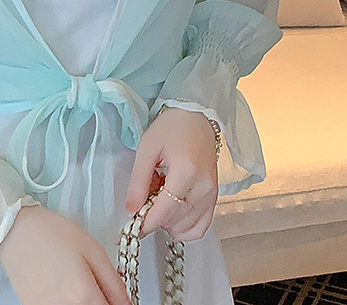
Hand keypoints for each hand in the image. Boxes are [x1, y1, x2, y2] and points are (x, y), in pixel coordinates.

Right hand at [0, 204, 131, 304]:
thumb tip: (125, 302)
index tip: (116, 296)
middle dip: (100, 302)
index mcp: (83, 295)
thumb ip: (113, 280)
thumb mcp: (92, 248)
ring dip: (84, 302)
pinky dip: (67, 301)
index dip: (118, 303)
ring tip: (77, 282)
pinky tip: (63, 287)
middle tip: (97, 287)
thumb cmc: (49, 233)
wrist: (14, 231)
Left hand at [124, 107, 218, 241]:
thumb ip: (138, 181)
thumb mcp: (147, 148)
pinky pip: (201, 226)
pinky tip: (172, 214)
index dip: (147, 223)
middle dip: (155, 218)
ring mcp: (212, 194)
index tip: (133, 227)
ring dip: (168, 221)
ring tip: (159, 197)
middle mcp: (204, 186)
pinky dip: (184, 227)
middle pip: (175, 220)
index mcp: (187, 171)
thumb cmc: (171, 128)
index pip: (165, 210)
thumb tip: (131, 210)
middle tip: (144, 199)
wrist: (196, 118)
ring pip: (187, 227)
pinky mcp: (215, 197)